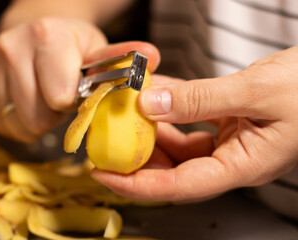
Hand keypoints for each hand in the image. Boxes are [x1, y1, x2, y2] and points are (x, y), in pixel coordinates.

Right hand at [0, 17, 159, 141]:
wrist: (34, 32)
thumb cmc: (70, 45)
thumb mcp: (98, 48)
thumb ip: (122, 57)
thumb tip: (151, 57)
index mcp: (46, 37)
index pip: (59, 96)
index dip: (72, 103)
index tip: (75, 94)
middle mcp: (11, 49)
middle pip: (38, 116)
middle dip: (55, 114)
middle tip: (60, 98)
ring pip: (20, 124)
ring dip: (38, 119)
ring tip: (44, 97)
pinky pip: (3, 124)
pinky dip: (20, 120)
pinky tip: (28, 101)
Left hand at [91, 46, 297, 202]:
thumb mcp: (255, 91)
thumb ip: (201, 99)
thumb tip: (151, 105)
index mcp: (242, 166)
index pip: (179, 187)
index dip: (137, 184)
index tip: (104, 175)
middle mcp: (232, 160)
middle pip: (173, 170)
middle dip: (138, 158)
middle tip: (108, 143)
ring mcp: (229, 143)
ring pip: (179, 146)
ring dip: (152, 131)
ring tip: (127, 115)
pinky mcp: (228, 125)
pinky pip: (190, 123)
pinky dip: (170, 111)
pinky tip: (156, 96)